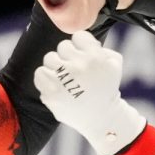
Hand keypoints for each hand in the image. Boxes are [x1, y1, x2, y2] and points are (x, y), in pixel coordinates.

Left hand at [34, 31, 145, 154]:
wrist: (101, 118)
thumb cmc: (106, 88)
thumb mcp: (115, 64)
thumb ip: (101, 47)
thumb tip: (82, 41)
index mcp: (96, 57)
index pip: (78, 36)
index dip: (80, 46)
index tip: (83, 57)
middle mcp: (80, 66)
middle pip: (62, 46)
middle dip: (68, 56)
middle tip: (74, 70)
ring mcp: (64, 80)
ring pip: (49, 58)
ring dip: (56, 67)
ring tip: (64, 78)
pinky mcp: (52, 93)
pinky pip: (39, 73)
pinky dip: (45, 78)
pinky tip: (55, 85)